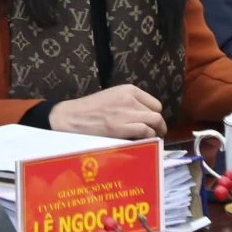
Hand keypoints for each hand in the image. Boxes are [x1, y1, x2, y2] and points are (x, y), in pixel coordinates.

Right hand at [48, 85, 166, 139]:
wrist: (73, 117)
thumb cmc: (91, 109)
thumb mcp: (113, 97)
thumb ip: (130, 103)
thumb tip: (146, 116)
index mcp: (128, 89)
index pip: (155, 104)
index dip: (154, 115)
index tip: (152, 123)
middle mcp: (130, 99)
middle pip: (157, 114)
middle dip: (159, 126)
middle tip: (156, 134)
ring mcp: (126, 113)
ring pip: (155, 122)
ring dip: (155, 133)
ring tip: (151, 139)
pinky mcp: (122, 127)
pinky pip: (146, 132)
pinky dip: (148, 138)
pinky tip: (143, 142)